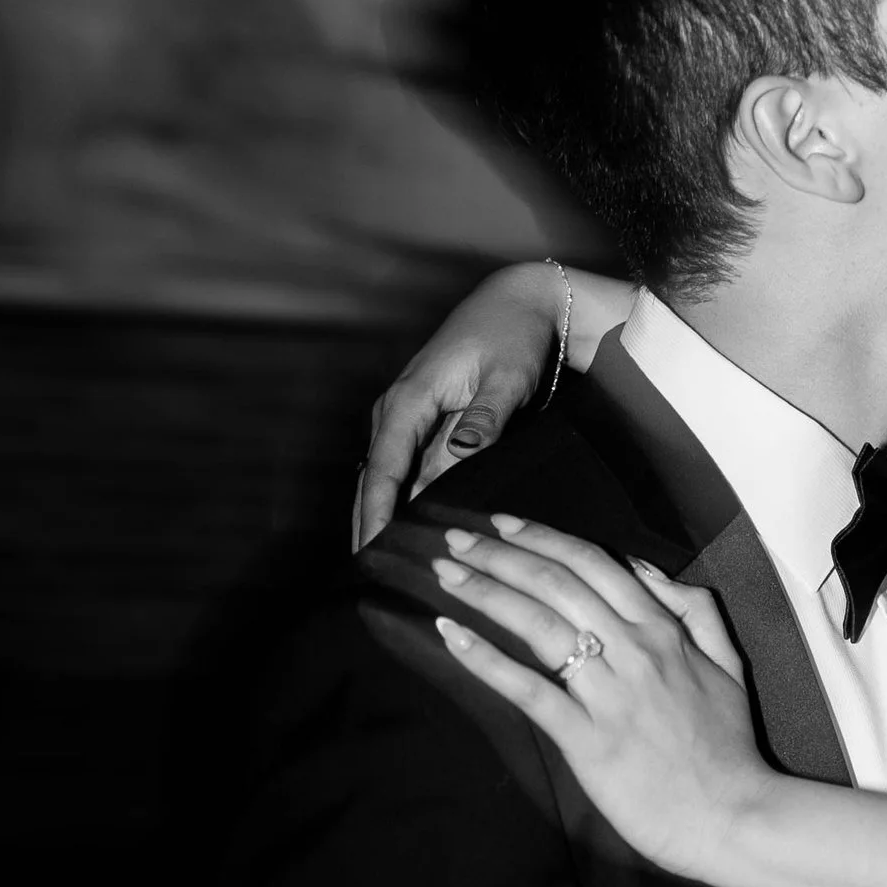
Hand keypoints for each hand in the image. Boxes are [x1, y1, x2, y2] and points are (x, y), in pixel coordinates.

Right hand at [352, 264, 631, 548]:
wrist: (517, 306)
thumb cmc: (514, 340)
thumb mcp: (507, 378)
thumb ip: (484, 418)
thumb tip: (458, 454)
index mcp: (409, 400)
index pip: (383, 469)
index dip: (376, 513)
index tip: (372, 553)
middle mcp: (396, 412)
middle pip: (371, 481)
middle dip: (369, 527)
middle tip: (372, 579)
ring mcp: (405, 420)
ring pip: (383, 481)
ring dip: (381, 520)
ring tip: (386, 571)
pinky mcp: (422, 428)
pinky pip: (403, 474)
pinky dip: (400, 505)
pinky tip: (408, 538)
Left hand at [431, 517, 765, 882]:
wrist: (734, 815)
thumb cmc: (729, 746)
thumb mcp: (729, 663)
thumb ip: (695, 610)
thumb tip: (648, 571)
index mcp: (664, 629)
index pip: (593, 564)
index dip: (541, 537)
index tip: (500, 524)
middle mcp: (634, 651)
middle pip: (555, 583)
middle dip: (500, 554)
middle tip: (456, 541)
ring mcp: (608, 694)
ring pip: (537, 624)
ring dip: (485, 591)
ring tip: (445, 574)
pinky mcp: (587, 738)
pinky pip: (528, 689)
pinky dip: (486, 659)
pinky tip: (453, 636)